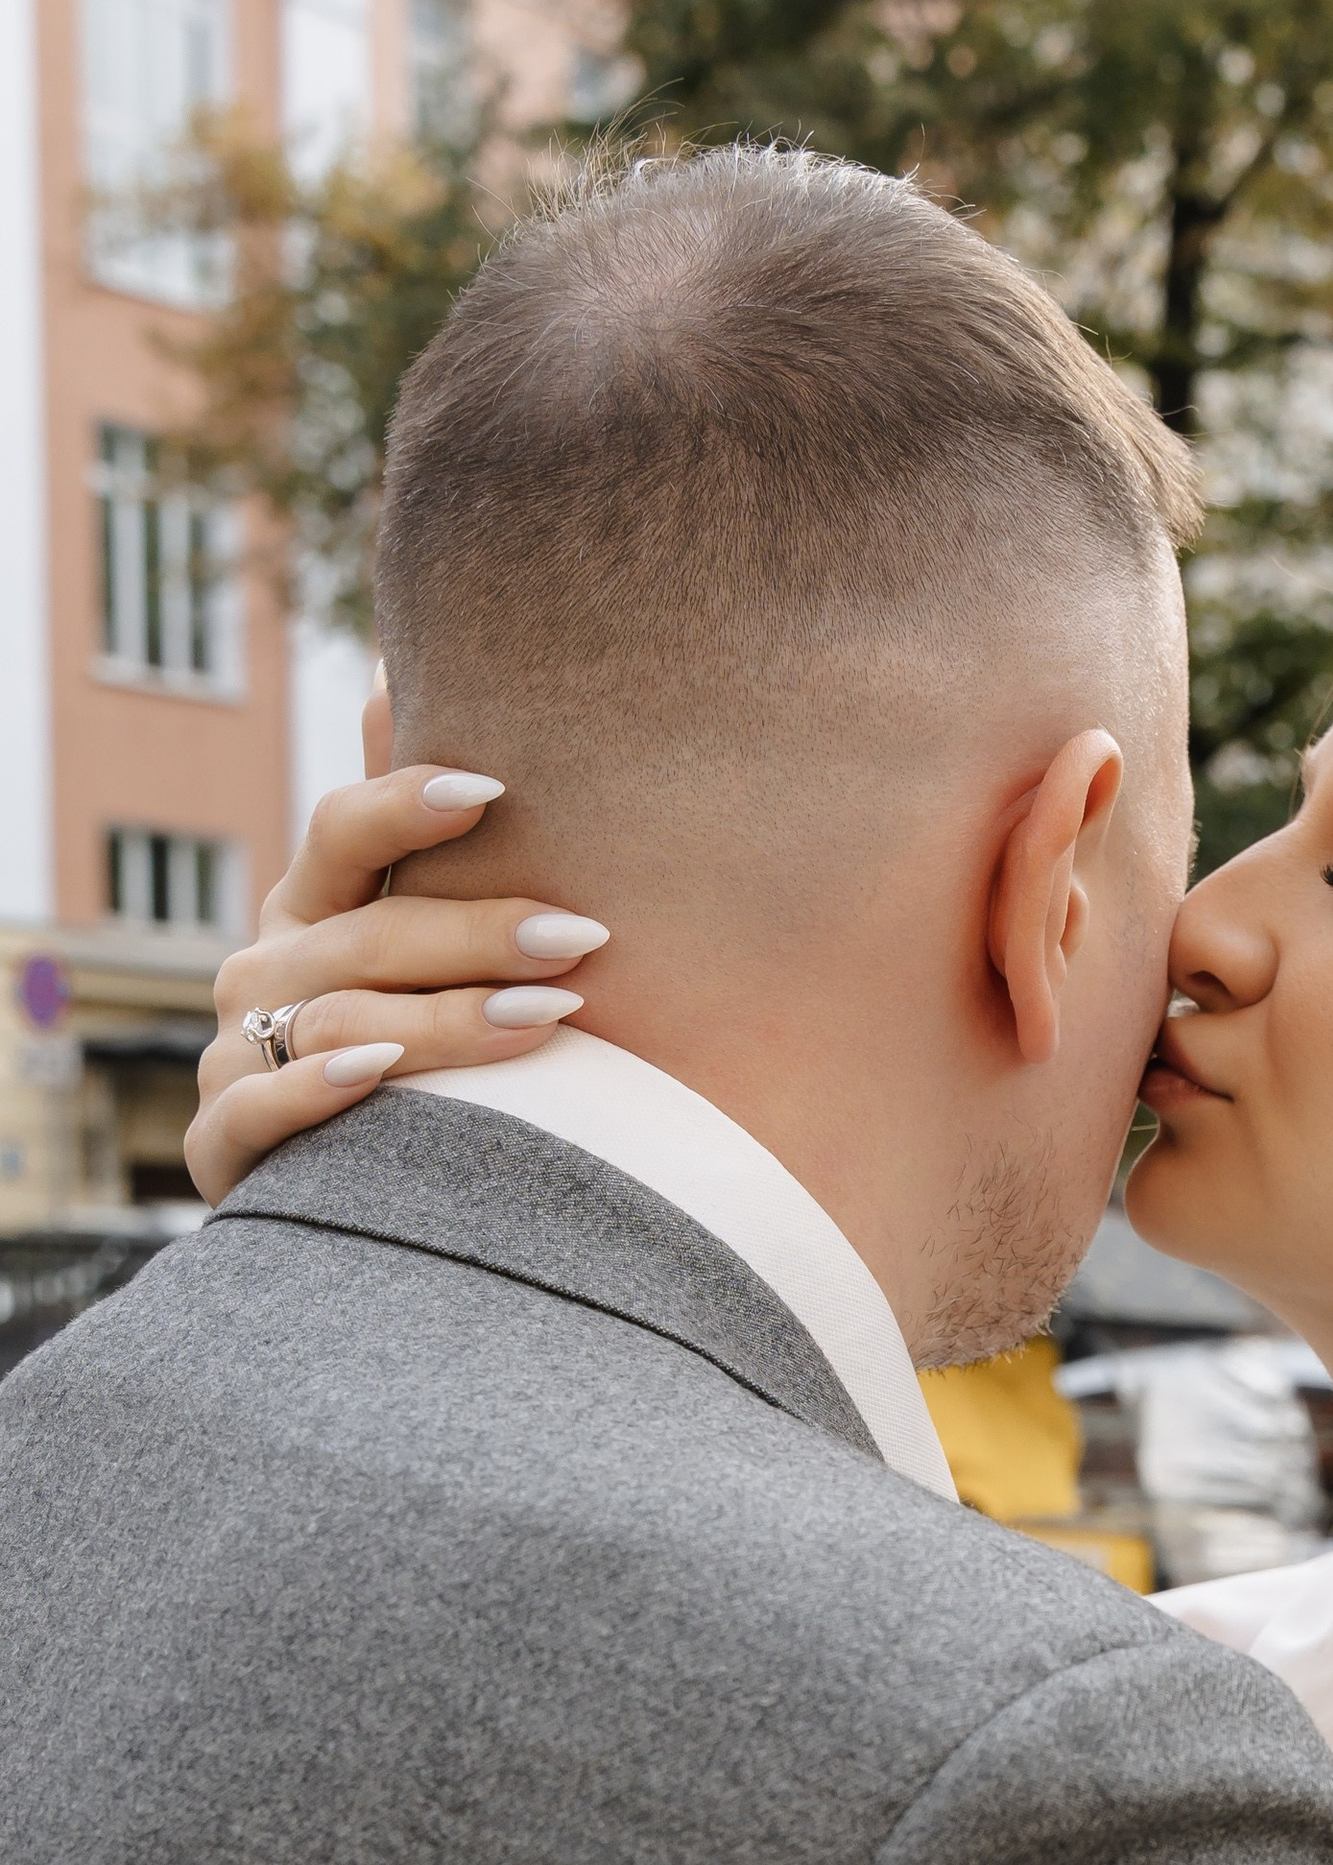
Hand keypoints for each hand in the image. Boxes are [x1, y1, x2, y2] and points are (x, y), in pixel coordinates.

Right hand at [188, 697, 610, 1204]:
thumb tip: (394, 667)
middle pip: (367, 938)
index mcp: (308, 913)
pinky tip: (378, 1074)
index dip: (405, 804)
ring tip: (545, 1019)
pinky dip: (315, 1092)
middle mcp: (262, 972)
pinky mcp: (220, 1144)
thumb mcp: (406, 942)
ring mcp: (234, 1056)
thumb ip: (406, 833)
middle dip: (477, 935)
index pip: (342, 834)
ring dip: (442, 1020)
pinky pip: (259, 1111)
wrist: (339, 1198)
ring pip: (337, 1023)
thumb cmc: (398, 1048)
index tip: (495, 790)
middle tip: (580, 934)